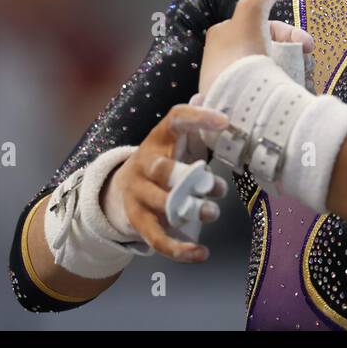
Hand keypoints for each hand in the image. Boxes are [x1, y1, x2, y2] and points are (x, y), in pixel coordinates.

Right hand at [105, 104, 229, 262]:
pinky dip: (179, 249)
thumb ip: (194, 123)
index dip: (198, 118)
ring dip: (189, 211)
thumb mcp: (177, 139)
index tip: (224, 122)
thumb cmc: (165, 159)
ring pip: (161, 204)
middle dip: (190, 179)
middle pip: (162, 169)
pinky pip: (156, 238)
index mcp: (160, 137)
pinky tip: (201, 253)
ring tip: (212, 213)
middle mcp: (145, 163)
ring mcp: (138, 193)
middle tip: (216, 187)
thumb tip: (206, 94)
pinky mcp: (138, 220)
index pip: (176, 119)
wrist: (122, 186)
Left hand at [197, 0, 313, 96]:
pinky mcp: (243, 107)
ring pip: (274, 71)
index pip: (263, 26)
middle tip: (310, 62)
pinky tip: (298, 95)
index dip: (289, 33)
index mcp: (223, 36)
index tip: (307, 45)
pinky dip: (287, 90)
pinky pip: (272, 93)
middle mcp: (226, 59)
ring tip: (307, 81)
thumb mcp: (252, 9)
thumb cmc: (242, 54)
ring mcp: (236, 84)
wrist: (236, 106)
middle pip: (271, 48)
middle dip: (295, 53)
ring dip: (295, 72)